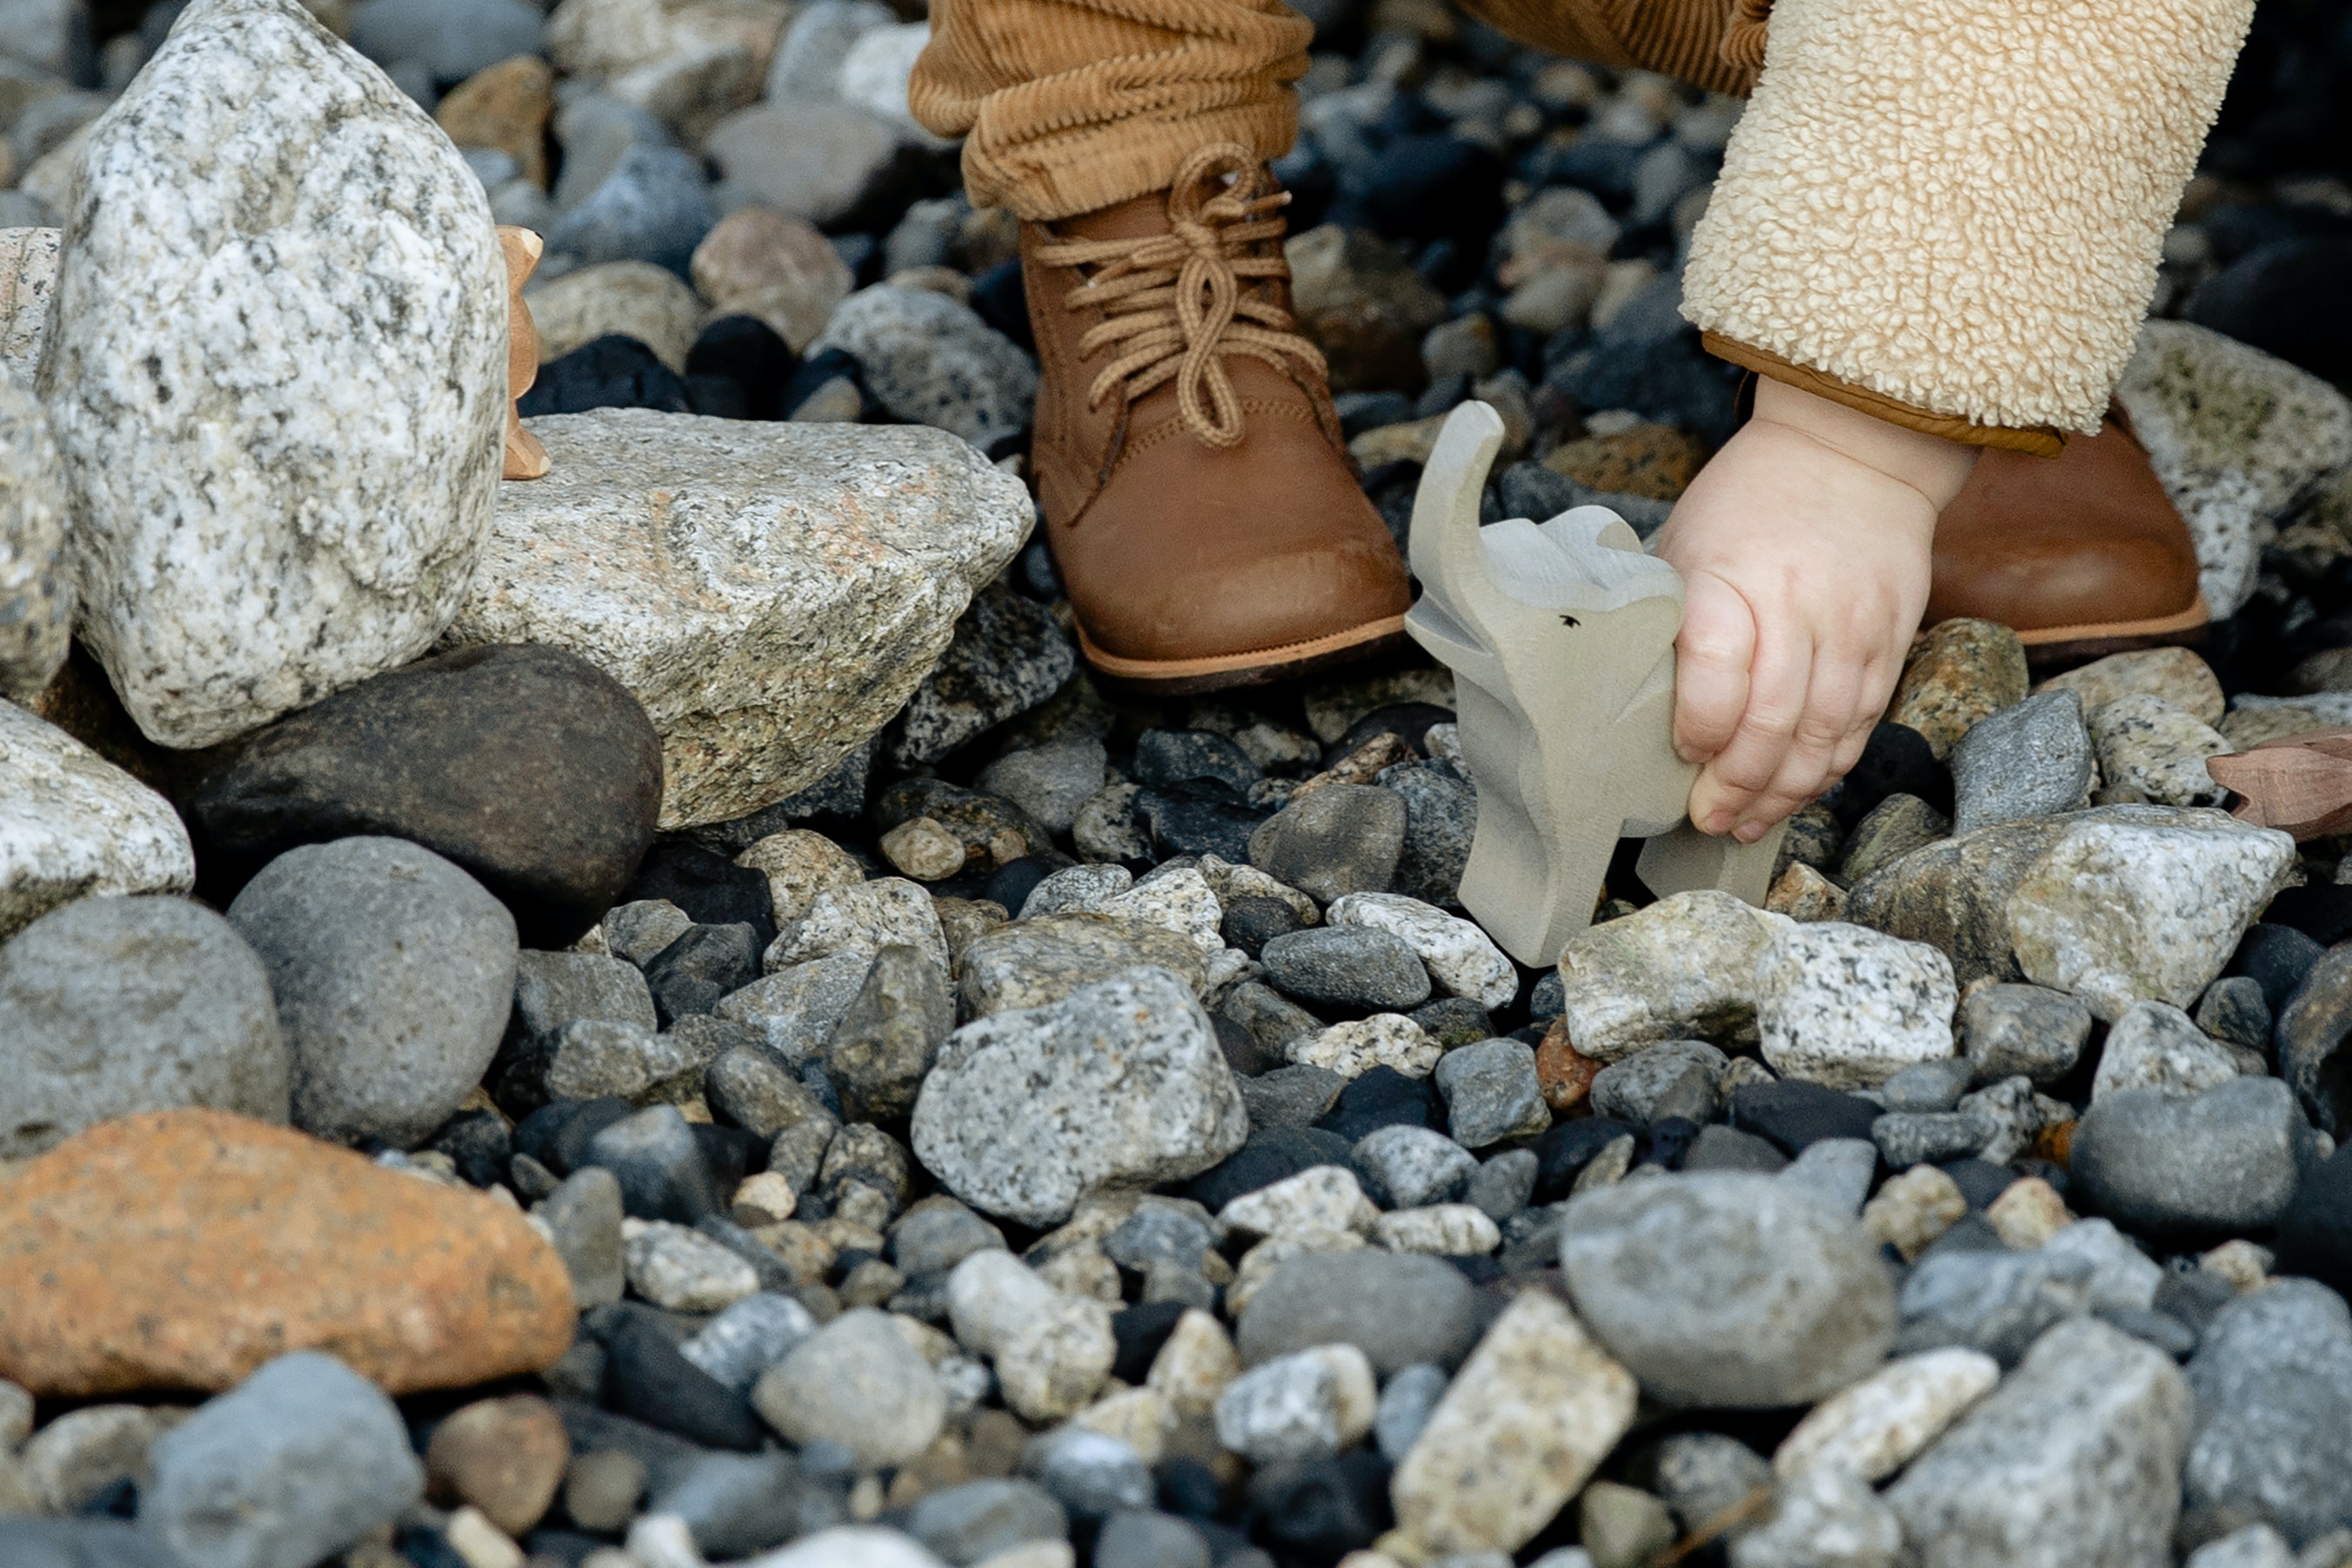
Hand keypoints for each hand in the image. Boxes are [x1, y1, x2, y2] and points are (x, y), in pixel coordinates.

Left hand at [1653, 378, 1978, 841]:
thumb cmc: (1747, 504)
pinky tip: (1797, 791)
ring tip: (1748, 823)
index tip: (1681, 753)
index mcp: (1731, 576)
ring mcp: (1852, 627)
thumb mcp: (1688, 542)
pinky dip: (1828, 767)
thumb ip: (1673, 620)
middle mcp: (1797, 605)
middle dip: (1737, 785)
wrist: (1853, 451)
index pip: (1717, 670)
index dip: (1699, 726)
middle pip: (1773, 721)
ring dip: (1784, 793)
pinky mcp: (1891, 642)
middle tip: (1707, 817)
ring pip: (1823, 737)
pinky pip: (1861, 724)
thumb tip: (1632, 704)